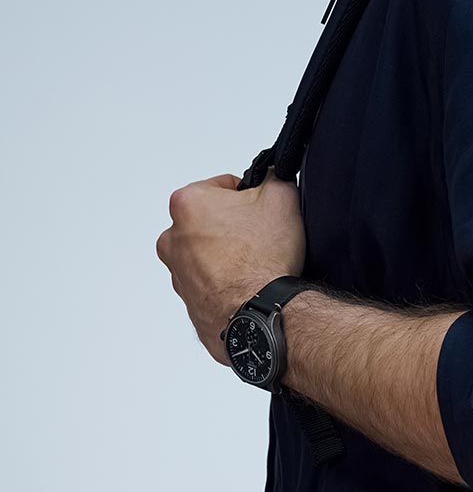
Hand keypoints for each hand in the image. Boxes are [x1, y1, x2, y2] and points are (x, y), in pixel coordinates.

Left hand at [156, 167, 305, 365]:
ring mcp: (177, 273)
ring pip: (210, 253)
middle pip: (212, 220)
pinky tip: (250, 285)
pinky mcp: (189, 303)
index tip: (261, 211)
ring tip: (257, 265)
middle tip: (261, 238)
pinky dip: (228, 282)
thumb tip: (271, 176)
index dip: (250, 196)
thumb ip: (273, 176)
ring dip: (231, 255)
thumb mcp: (281, 197)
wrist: (260, 315)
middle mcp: (172, 239)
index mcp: (187, 204)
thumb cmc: (262, 259)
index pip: (224, 186)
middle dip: (235, 225)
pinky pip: (212, 283)